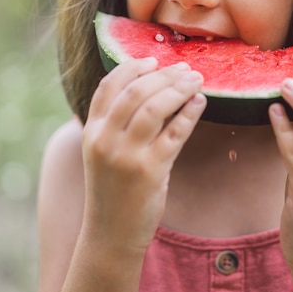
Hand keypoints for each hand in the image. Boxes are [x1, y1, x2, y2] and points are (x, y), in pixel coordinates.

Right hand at [81, 58, 205, 254]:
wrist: (111, 232)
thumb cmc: (113, 189)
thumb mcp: (104, 152)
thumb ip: (117, 123)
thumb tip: (151, 89)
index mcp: (92, 131)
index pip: (109, 86)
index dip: (133, 67)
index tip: (154, 59)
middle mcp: (105, 139)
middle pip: (136, 91)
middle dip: (164, 74)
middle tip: (185, 68)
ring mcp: (127, 155)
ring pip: (156, 107)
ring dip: (179, 88)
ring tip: (196, 80)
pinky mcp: (150, 171)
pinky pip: (176, 133)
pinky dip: (190, 113)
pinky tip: (200, 103)